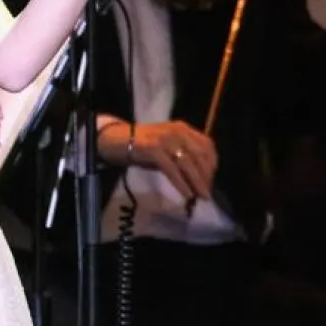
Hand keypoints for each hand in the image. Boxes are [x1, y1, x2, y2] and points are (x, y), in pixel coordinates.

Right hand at [99, 118, 216, 199]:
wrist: (113, 140)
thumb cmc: (139, 146)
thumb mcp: (164, 147)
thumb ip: (180, 156)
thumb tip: (197, 178)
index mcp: (182, 128)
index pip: (206, 144)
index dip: (212, 163)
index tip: (211, 179)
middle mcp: (177, 131)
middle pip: (200, 155)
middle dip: (206, 176)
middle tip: (206, 193)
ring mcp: (165, 139)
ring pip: (188, 163)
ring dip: (197, 182)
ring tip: (200, 196)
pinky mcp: (154, 149)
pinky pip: (172, 169)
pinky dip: (181, 183)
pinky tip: (186, 194)